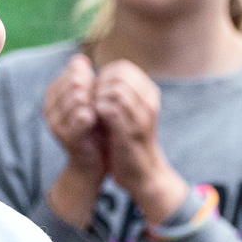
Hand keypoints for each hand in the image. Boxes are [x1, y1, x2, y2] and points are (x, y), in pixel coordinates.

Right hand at [43, 52, 108, 186]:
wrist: (93, 162)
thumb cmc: (95, 127)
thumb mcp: (90, 100)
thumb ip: (83, 81)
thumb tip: (79, 59)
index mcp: (53, 94)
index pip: (72, 71)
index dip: (92, 77)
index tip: (103, 88)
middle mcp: (49, 107)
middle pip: (74, 84)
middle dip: (94, 88)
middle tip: (105, 99)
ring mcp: (55, 123)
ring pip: (78, 98)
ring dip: (96, 101)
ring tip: (104, 108)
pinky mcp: (66, 136)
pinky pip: (82, 116)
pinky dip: (95, 115)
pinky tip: (101, 118)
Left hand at [93, 61, 187, 221]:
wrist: (142, 173)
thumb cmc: (129, 140)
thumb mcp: (129, 112)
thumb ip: (119, 92)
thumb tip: (99, 75)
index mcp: (149, 93)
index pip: (123, 67)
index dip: (104, 76)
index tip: (96, 91)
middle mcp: (149, 102)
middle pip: (119, 76)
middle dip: (99, 85)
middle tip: (91, 100)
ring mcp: (141, 117)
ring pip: (115, 90)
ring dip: (97, 97)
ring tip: (92, 110)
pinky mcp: (130, 133)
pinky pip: (111, 110)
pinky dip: (97, 111)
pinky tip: (94, 119)